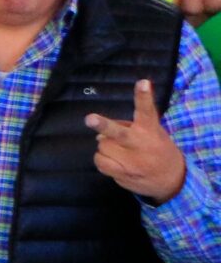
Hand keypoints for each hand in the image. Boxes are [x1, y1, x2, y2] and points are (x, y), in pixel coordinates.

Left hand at [87, 79, 187, 202]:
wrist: (172, 180)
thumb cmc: (158, 149)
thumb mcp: (154, 132)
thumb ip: (130, 126)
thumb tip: (99, 133)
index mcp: (150, 130)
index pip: (146, 110)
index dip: (143, 96)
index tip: (143, 82)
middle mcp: (140, 144)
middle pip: (118, 133)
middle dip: (103, 125)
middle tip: (90, 119)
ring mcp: (131, 162)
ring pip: (102, 146)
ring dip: (105, 146)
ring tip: (119, 150)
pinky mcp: (123, 175)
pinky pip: (100, 162)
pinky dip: (102, 159)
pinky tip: (115, 160)